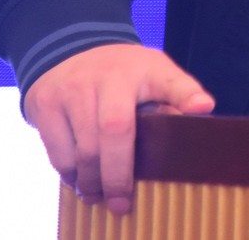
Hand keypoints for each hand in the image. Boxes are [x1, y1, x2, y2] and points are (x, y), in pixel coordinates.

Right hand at [23, 44, 214, 215]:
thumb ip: (175, 95)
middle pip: (115, 130)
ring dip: (91, 180)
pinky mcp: (45, 103)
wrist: (69, 46)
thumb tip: (202, 111)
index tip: (203, 107)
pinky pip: (58, 150)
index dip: (187, 94)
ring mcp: (73, 89)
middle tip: (121, 203)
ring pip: (83, 147)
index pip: (170, 79)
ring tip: (98, 196)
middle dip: (118, 174)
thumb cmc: (122, 72)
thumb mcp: (153, 72)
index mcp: (145, 69)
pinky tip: (78, 181)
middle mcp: (108, 76)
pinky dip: (69, 173)